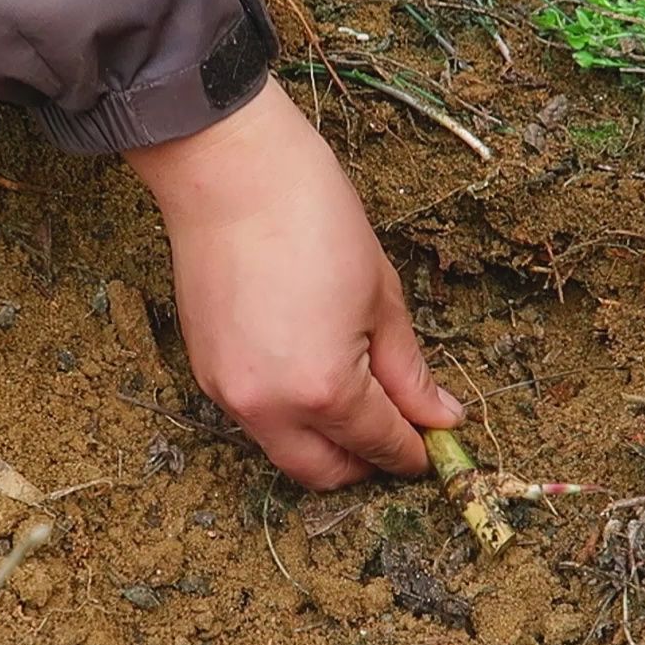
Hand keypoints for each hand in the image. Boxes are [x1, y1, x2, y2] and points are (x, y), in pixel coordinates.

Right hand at [125, 78, 464, 489]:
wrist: (228, 172)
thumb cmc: (313, 218)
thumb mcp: (382, 297)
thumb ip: (409, 372)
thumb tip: (438, 416)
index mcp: (325, 389)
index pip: (380, 444)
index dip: (415, 451)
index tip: (436, 442)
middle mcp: (270, 408)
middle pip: (326, 472)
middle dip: (367, 461)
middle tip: (399, 431)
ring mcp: (229, 395)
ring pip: (287, 450)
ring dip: (326, 441)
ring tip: (358, 397)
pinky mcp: (206, 373)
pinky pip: (256, 418)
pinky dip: (290, 414)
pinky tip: (313, 373)